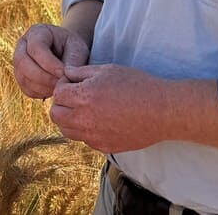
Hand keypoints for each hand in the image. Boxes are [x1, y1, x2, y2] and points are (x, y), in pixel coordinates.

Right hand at [12, 24, 90, 98]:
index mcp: (37, 32)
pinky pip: (26, 89)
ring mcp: (19, 62)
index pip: (35, 47)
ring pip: (23, 77)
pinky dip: (41, 93)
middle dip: (42, 77)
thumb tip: (65, 76)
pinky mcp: (21, 78)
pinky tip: (53, 90)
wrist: (66, 54)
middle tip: (60, 85)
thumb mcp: (77, 48)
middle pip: (22, 62)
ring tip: (59, 88)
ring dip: (42, 87)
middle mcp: (22, 45)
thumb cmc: (72, 48)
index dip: (48, 63)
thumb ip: (73, 59)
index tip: (63, 74)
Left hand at [49, 63, 163, 152]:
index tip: (73, 83)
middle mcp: (85, 119)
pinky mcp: (104, 146)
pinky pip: (84, 140)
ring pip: (66, 131)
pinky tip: (99, 120)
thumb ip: (81, 72)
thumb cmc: (137, 85)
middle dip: (61, 104)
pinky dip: (85, 130)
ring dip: (70, 119)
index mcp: (84, 96)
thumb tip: (66, 73)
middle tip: (74, 97)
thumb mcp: (108, 69)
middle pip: (56, 115)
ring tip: (85, 109)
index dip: (63, 85)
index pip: (57, 93)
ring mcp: (94, 136)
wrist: (161, 111)